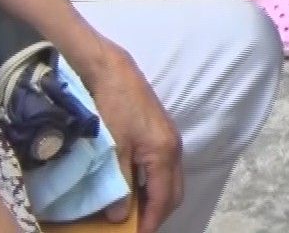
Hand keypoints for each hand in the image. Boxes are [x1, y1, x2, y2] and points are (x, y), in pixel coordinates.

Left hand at [80, 44, 181, 232]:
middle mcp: (174, 148)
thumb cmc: (114, 107)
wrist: (114, 71)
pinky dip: (154, 184)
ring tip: (135, 212)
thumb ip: (119, 183)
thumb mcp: (114, 148)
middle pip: (174, 193)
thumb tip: (119, 215)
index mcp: (164, 153)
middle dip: (158, 214)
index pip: (164, 199)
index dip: (151, 221)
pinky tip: (135, 187)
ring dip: (157, 199)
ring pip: (171, 180)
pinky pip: (164, 168)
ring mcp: (170, 139)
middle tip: (137, 227)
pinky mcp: (162, 133)